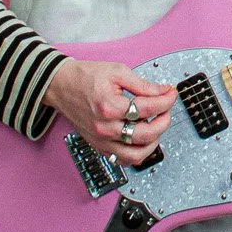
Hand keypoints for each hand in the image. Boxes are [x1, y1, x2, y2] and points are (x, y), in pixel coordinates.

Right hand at [45, 59, 177, 163]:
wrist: (60, 85)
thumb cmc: (84, 78)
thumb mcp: (116, 72)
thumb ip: (142, 84)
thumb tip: (163, 91)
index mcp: (108, 107)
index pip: (147, 108)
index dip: (165, 100)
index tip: (170, 94)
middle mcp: (104, 127)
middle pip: (145, 135)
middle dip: (164, 121)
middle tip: (166, 110)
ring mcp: (101, 140)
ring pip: (136, 155)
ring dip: (153, 142)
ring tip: (156, 126)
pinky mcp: (99, 145)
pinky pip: (123, 159)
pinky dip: (137, 153)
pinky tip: (142, 139)